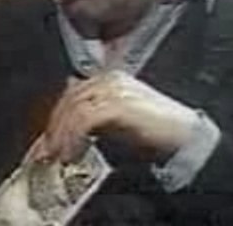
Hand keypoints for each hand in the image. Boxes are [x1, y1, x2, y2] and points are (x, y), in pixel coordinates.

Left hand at [37, 71, 197, 163]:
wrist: (186, 136)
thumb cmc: (156, 131)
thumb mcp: (118, 121)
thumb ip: (96, 117)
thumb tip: (67, 129)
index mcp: (110, 77)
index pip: (73, 92)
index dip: (58, 116)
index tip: (48, 138)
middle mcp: (110, 78)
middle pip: (70, 98)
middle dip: (54, 126)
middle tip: (46, 150)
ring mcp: (114, 89)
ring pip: (74, 108)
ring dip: (61, 135)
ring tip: (57, 155)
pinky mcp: (118, 104)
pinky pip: (85, 119)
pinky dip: (73, 137)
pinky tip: (72, 152)